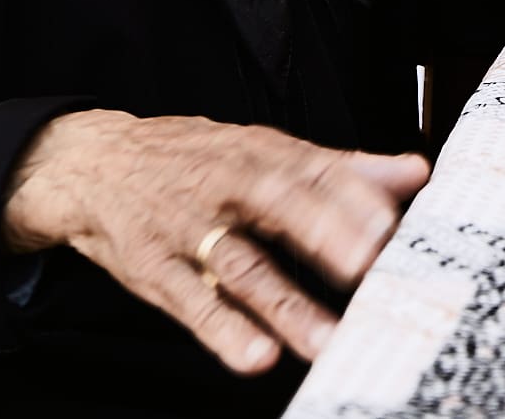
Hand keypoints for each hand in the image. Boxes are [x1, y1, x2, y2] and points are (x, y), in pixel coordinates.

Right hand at [2, 108, 428, 376]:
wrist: (93, 162)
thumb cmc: (189, 160)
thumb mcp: (258, 149)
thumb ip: (337, 166)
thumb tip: (412, 172)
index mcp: (256, 152)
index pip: (311, 167)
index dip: (353, 193)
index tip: (397, 219)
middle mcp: (224, 183)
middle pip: (277, 202)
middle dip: (323, 230)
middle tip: (369, 261)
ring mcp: (187, 225)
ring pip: (240, 263)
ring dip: (285, 304)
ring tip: (327, 341)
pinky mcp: (155, 267)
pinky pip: (190, 299)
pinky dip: (221, 327)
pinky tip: (254, 355)